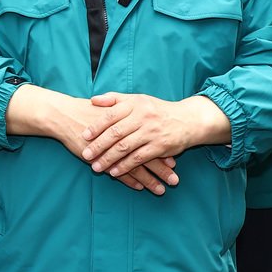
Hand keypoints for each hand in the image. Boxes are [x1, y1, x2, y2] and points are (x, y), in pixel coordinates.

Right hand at [10, 84, 178, 194]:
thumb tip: (139, 122)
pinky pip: (119, 172)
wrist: (64, 116)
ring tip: (162, 190)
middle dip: (162, 169)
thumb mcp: (106, 107)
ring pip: (136, 166)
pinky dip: (131, 180)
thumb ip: (122, 115)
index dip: (162, 150)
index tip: (174, 160)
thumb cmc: (85, 111)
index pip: (150, 139)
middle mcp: (124, 136)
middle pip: (148, 154)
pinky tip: (140, 188)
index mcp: (128, 122)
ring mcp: (112, 149)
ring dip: (150, 179)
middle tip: (175, 179)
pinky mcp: (101, 158)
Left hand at [81, 93, 229, 189]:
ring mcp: (151, 133)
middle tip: (85, 155)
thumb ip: (114, 99)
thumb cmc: (156, 110)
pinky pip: (139, 158)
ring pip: (125, 147)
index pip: (111, 115)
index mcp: (135, 105)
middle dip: (99, 146)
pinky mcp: (160, 147)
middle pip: (115, 133)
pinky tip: (114, 172)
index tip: (84, 136)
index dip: (96, 126)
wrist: (188, 120)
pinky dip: (125, 166)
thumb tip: (92, 100)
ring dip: (109, 159)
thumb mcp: (137, 99)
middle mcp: (142, 117)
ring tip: (96, 167)